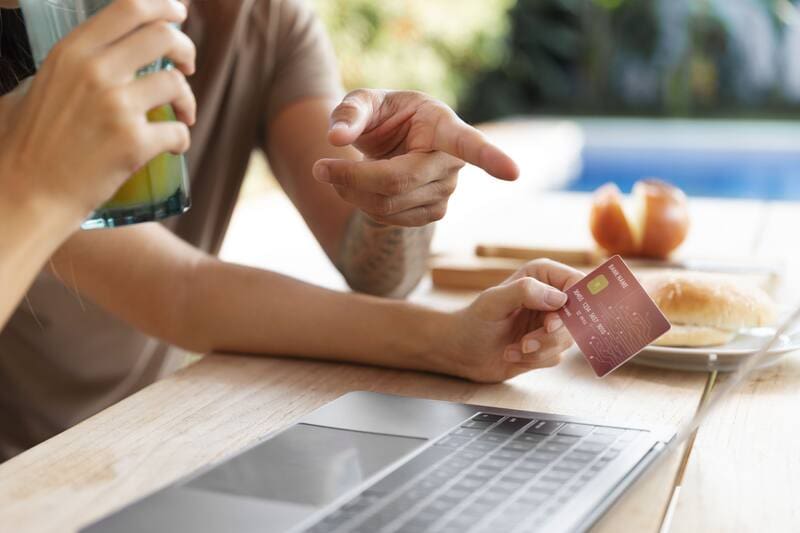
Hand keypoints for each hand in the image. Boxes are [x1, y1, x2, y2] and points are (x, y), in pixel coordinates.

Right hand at [0, 0, 195, 220]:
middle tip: (187, 64)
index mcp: (71, 53)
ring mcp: (117, 107)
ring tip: (181, 114)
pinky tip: (173, 146)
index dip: (162, 6)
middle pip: (163, 37)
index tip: (178, 13)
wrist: (26, 193)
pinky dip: (181, 140)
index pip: (129, 8)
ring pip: (176, 83)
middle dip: (184, 47)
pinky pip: (178, 131)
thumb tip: (88, 60)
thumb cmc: (24, 146)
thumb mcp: (32, 88)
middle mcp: (95, 72)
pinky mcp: (134, 143)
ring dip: (187, 99)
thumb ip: (65, 69)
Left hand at [312, 89, 519, 226]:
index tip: (514, 172)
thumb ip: (350, 112)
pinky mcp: (432, 214)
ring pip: (387, 205)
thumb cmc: (385, 115)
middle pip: (397, 183)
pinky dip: (360, 203)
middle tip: (318, 166)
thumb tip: (336, 138)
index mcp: (444, 126)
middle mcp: (452, 164)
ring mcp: (445, 193)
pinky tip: (356, 186)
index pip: (469, 143)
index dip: (490, 157)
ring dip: (350, 191)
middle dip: (351, 177)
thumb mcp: (365, 101)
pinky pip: (387, 219)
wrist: (395, 141)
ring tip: (336, 170)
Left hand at [437, 259, 583, 382]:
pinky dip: (534, 360)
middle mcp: (551, 297)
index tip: (554, 323)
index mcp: (542, 276)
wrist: (462, 350)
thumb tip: (559, 298)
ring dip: (539, 349)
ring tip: (514, 348)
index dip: (576, 304)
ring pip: (568, 340)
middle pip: (578, 317)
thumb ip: (524, 292)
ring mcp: (551, 323)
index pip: (577, 282)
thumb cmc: (474, 320)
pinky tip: (512, 354)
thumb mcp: (494, 302)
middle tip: (527, 341)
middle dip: (553, 335)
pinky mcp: (548, 346)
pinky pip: (555, 356)